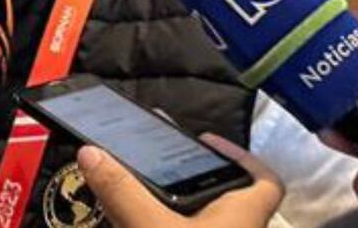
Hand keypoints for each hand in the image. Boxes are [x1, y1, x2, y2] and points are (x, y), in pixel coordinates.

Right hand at [77, 134, 283, 227]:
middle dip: (194, 176)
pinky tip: (141, 223)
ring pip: (206, 222)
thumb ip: (122, 193)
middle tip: (161, 160)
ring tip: (144, 189)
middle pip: (227, 196)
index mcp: (242, 215)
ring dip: (180, 207)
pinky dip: (169, 226)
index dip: (243, 156)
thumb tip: (92, 153)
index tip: (208, 139)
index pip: (266, 180)